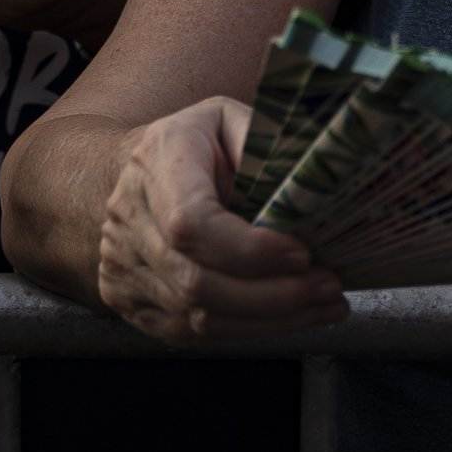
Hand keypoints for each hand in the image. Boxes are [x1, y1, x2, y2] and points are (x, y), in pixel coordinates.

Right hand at [94, 98, 343, 342]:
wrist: (131, 174)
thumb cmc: (194, 145)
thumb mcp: (229, 119)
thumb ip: (264, 141)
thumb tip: (316, 177)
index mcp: (156, 164)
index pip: (192, 224)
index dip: (250, 250)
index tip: (302, 254)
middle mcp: (129, 220)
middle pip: (197, 282)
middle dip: (274, 295)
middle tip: (329, 288)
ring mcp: (122, 267)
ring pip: (198, 317)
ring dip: (271, 320)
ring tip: (324, 307)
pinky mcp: (130, 302)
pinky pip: (192, 333)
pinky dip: (248, 331)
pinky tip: (291, 318)